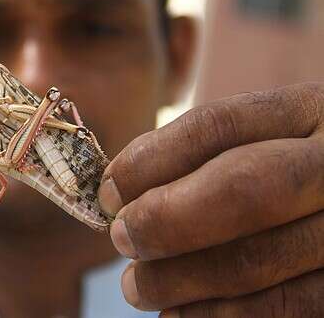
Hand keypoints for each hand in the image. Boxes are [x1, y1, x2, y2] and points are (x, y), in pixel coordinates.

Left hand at [97, 83, 323, 316]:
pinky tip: (179, 313)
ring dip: (178, 281)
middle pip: (242, 188)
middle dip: (164, 220)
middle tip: (121, 240)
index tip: (108, 193)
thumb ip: (203, 154)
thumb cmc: (292, 170)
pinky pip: (280, 310)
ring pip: (255, 261)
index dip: (149, 161)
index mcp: (310, 114)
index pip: (216, 127)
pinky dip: (217, 317)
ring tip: (138, 288)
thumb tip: (120, 193)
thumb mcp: (268, 140)